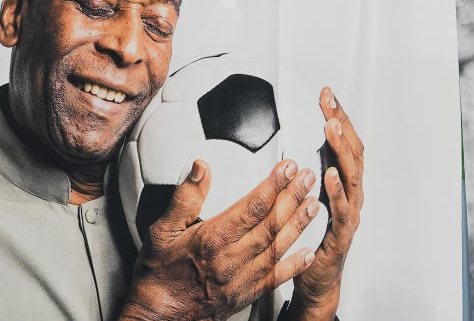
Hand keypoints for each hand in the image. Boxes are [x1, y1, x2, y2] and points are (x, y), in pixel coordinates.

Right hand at [122, 158, 320, 320]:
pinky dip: (294, 265)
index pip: (252, 207)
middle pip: (271, 224)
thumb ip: (184, 198)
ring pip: (277, 247)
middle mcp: (231, 260)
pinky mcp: (247, 294)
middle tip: (308, 177)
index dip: (274, 185)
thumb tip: (201, 169)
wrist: (159, 316)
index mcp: (213, 240)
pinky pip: (276, 278)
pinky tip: (308, 253)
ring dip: (299, 224)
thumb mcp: (161, 231)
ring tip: (314, 204)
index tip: (287, 167)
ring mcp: (242, 279)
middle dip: (293, 197)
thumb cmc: (159, 274)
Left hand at [288, 89, 365, 317]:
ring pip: (352, 176)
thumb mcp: (310, 197)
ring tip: (330, 127)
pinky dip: (337, 191)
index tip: (327, 94)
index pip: (345, 143)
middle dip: (342, 124)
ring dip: (341, 149)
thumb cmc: (314, 237)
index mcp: (345, 184)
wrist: (318, 280)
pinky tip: (329, 174)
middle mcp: (353, 194)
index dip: (339, 117)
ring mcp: (351, 214)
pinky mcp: (342, 234)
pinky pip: (342, 210)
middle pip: (353, 152)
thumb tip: (298, 141)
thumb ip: (310, 172)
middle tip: (329, 103)